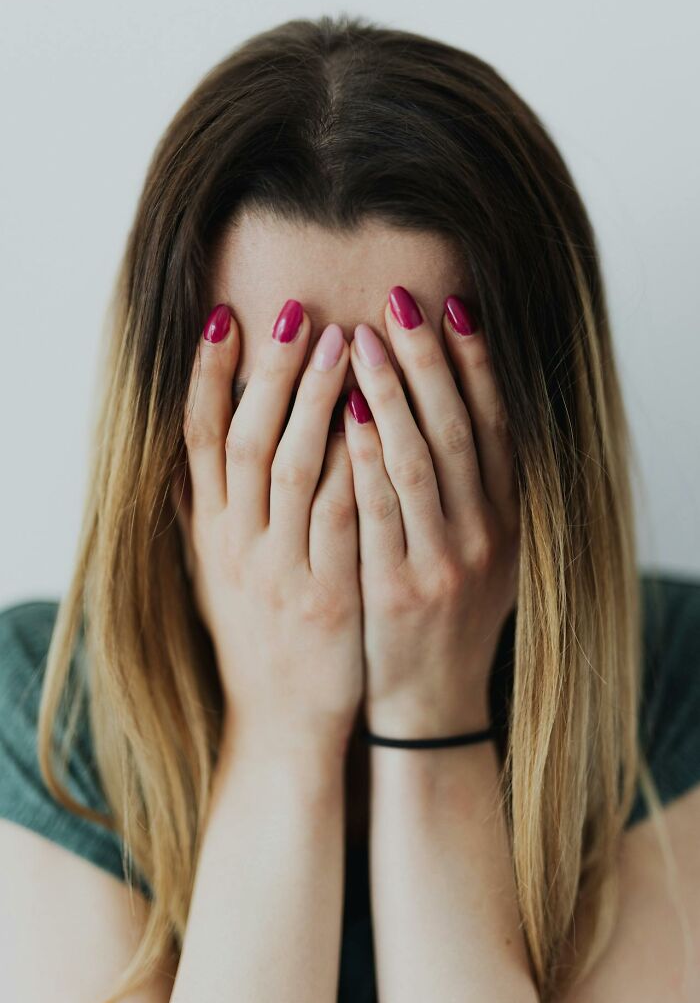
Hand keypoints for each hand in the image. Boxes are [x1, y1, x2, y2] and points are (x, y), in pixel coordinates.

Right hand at [171, 301, 363, 756]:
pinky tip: (377, 417)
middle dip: (271, 373)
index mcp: (210, 536)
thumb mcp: (216, 578)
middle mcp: (238, 548)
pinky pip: (341, 517)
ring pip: (294, 470)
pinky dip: (355, 463)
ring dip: (316, 401)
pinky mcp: (328, 595)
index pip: (199, 441)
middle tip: (297, 311)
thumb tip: (189, 457)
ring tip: (343, 341)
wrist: (283, 723)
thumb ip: (204, 517)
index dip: (208, 377)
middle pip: (248, 442)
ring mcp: (281, 572)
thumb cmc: (257, 640)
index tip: (225, 318)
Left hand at [342, 286, 519, 737]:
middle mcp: (486, 534)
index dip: (477, 363)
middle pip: (457, 429)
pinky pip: (380, 511)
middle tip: (399, 301)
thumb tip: (457, 408)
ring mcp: (445, 561)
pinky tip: (344, 412)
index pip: (496, 424)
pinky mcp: (401, 588)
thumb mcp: (482, 552)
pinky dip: (365, 457)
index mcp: (509, 518)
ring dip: (392, 393)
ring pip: (420, 460)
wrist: (433, 702)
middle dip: (428, 361)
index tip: (453, 306)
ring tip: (358, 338)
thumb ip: (476, 488)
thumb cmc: (449, 615)